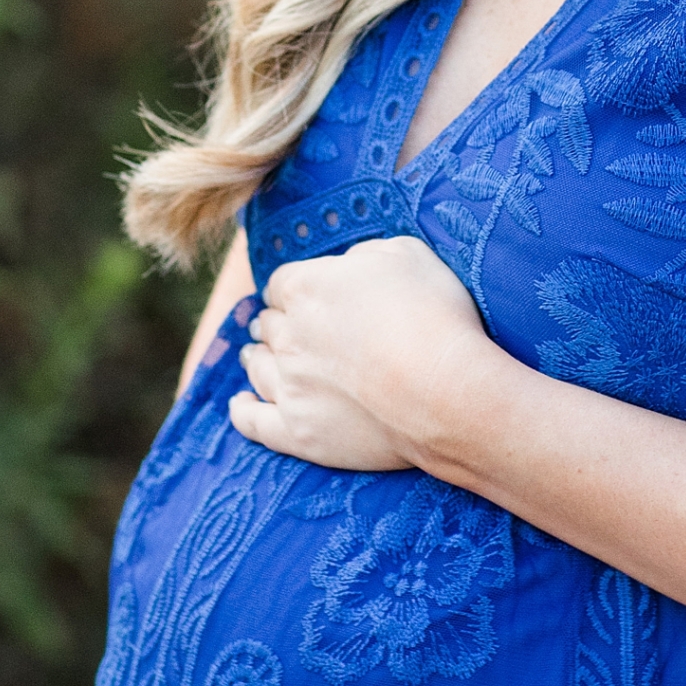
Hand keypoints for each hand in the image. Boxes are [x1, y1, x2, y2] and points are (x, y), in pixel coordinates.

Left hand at [229, 234, 501, 473]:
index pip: (281, 284)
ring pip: (257, 367)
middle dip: (276, 323)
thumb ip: (363, 255)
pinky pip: (253, 422)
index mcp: (305, 288)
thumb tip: (347, 267)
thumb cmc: (432, 315)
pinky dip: (242, 411)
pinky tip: (240, 404)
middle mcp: (287, 335)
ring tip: (259, 358)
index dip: (294, 289)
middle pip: (267, 325)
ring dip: (257, 358)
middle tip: (288, 329)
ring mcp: (289, 386)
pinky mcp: (298, 432)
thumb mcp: (405, 254)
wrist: (445, 392)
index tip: (305, 297)